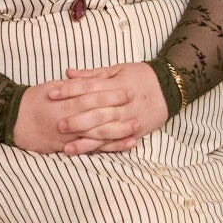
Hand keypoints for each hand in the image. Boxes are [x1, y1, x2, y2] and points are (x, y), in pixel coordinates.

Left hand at [33, 63, 167, 153]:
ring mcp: (130, 120)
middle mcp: (123, 104)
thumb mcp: (118, 69)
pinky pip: (116, 142)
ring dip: (86, 141)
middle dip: (76, 119)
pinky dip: (102, 149)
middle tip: (57, 124)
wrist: (170, 87)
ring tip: (66, 147)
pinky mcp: (136, 132)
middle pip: (96, 112)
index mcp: (117, 85)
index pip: (89, 87)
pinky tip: (87, 153)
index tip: (51, 93)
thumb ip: (92, 74)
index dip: (69, 90)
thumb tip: (68, 73)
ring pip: (105, 132)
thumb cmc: (141, 75)